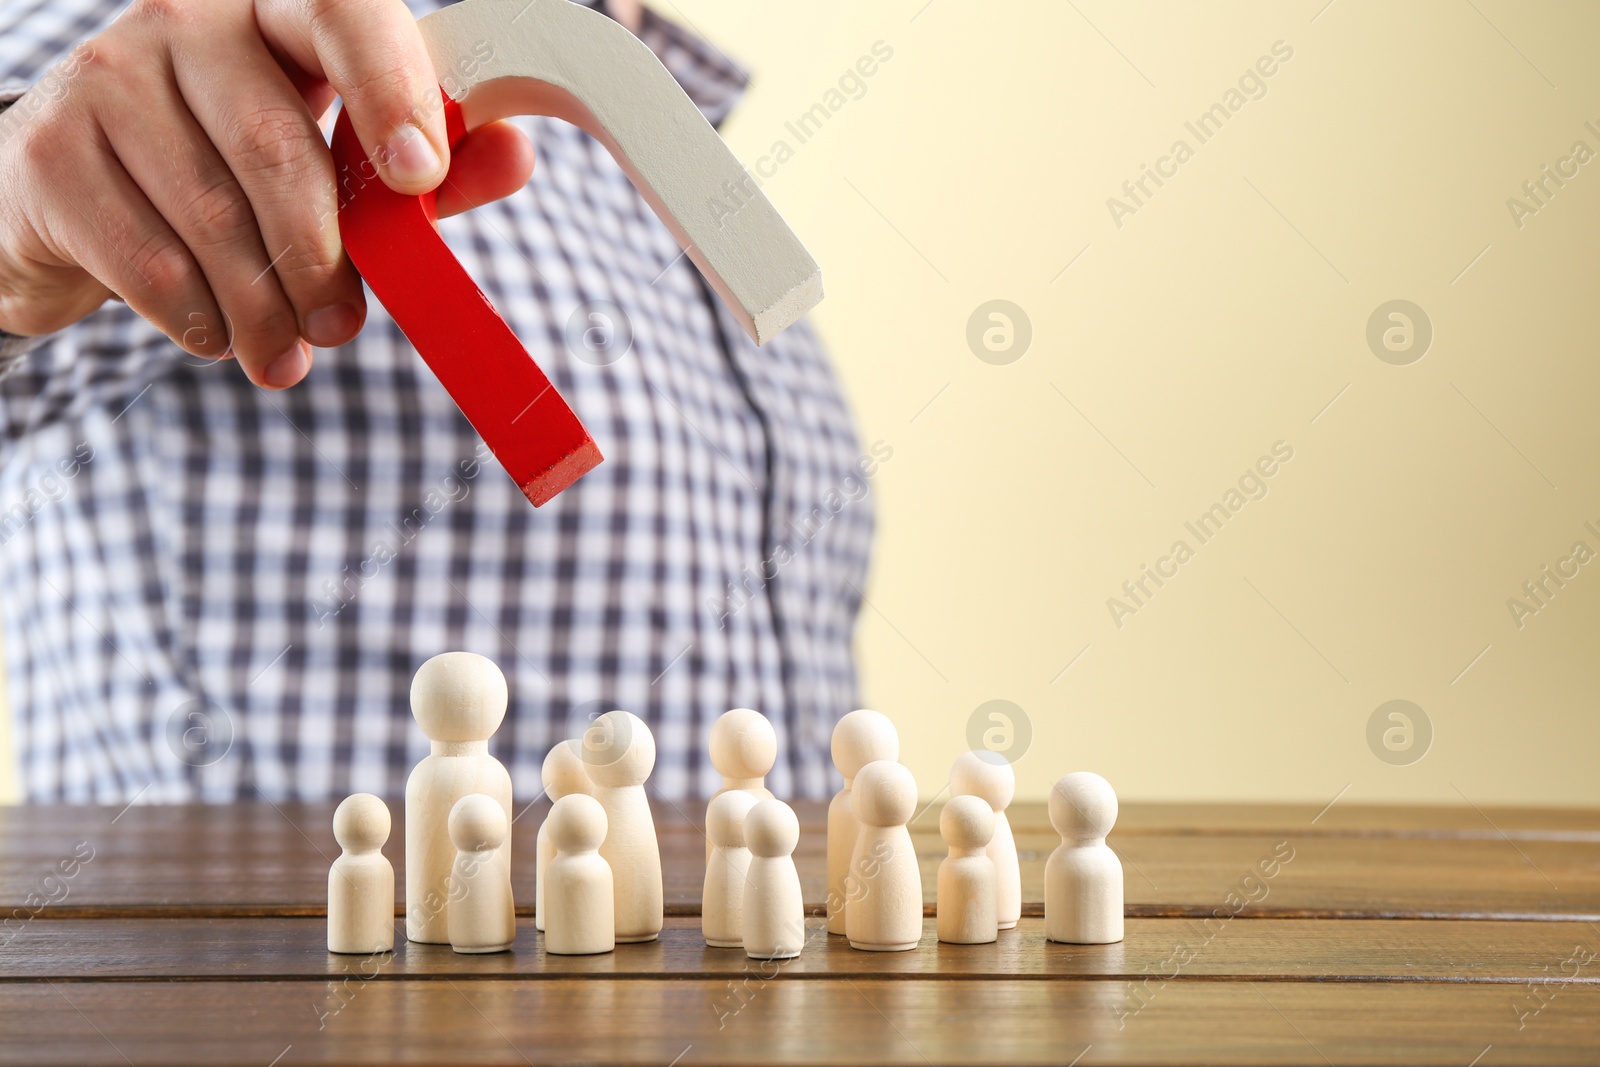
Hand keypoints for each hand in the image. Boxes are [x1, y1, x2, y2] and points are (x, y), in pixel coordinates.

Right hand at [0, 0, 536, 387]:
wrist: (78, 193)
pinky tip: (219, 333)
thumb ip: (425, 160)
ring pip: (213, 217)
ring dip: (265, 309)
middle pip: (276, 147)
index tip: (420, 178)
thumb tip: (514, 152)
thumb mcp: (335, 155)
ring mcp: (107, 77)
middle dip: (324, 258)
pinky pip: (150, 261)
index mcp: (272, 7)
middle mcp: (182, 21)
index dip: (388, 91)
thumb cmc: (232, 166)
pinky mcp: (52, 152)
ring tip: (287, 355)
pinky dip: (200, 319)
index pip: (340, 13)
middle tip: (345, 328)